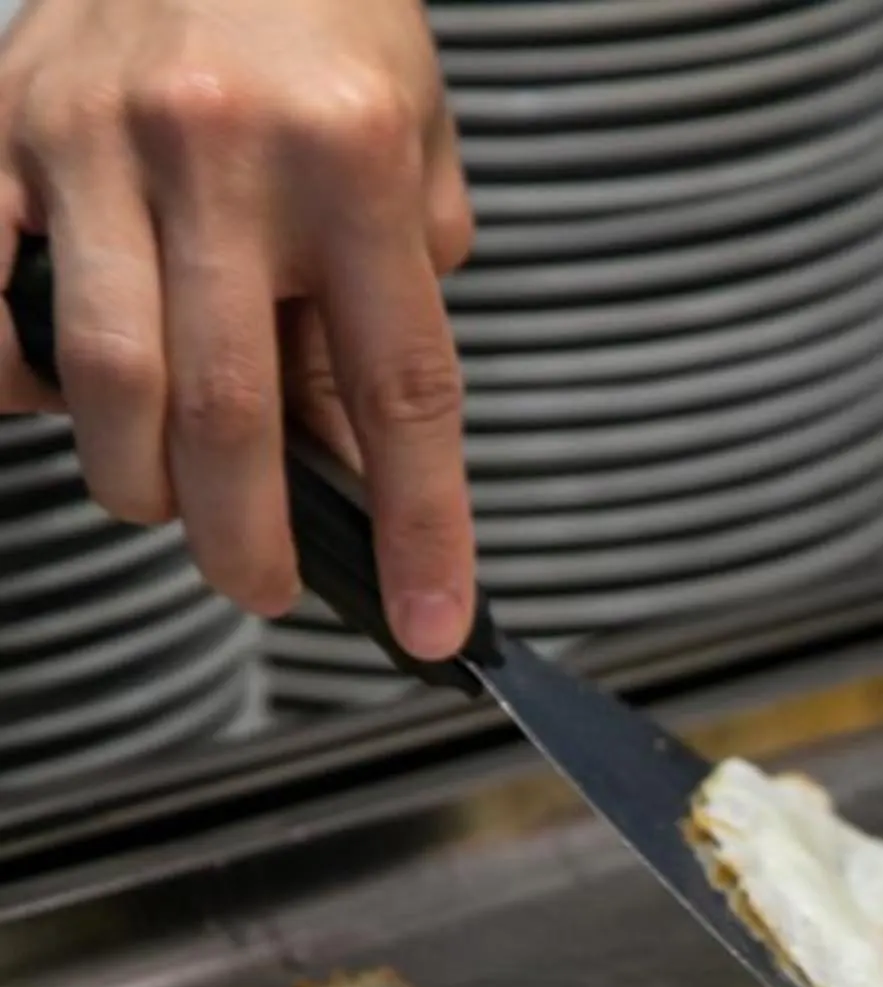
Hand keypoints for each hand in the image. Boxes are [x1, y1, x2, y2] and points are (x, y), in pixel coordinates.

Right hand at [0, 0, 475, 656]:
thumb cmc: (327, 38)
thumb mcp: (413, 162)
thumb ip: (390, 307)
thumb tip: (360, 463)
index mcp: (355, 163)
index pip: (400, 390)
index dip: (419, 526)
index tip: (432, 623)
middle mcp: (223, 150)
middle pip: (226, 407)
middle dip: (245, 537)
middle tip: (263, 584)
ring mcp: (92, 137)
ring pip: (103, 374)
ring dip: (137, 475)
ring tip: (167, 493)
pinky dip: (19, 376)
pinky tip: (62, 394)